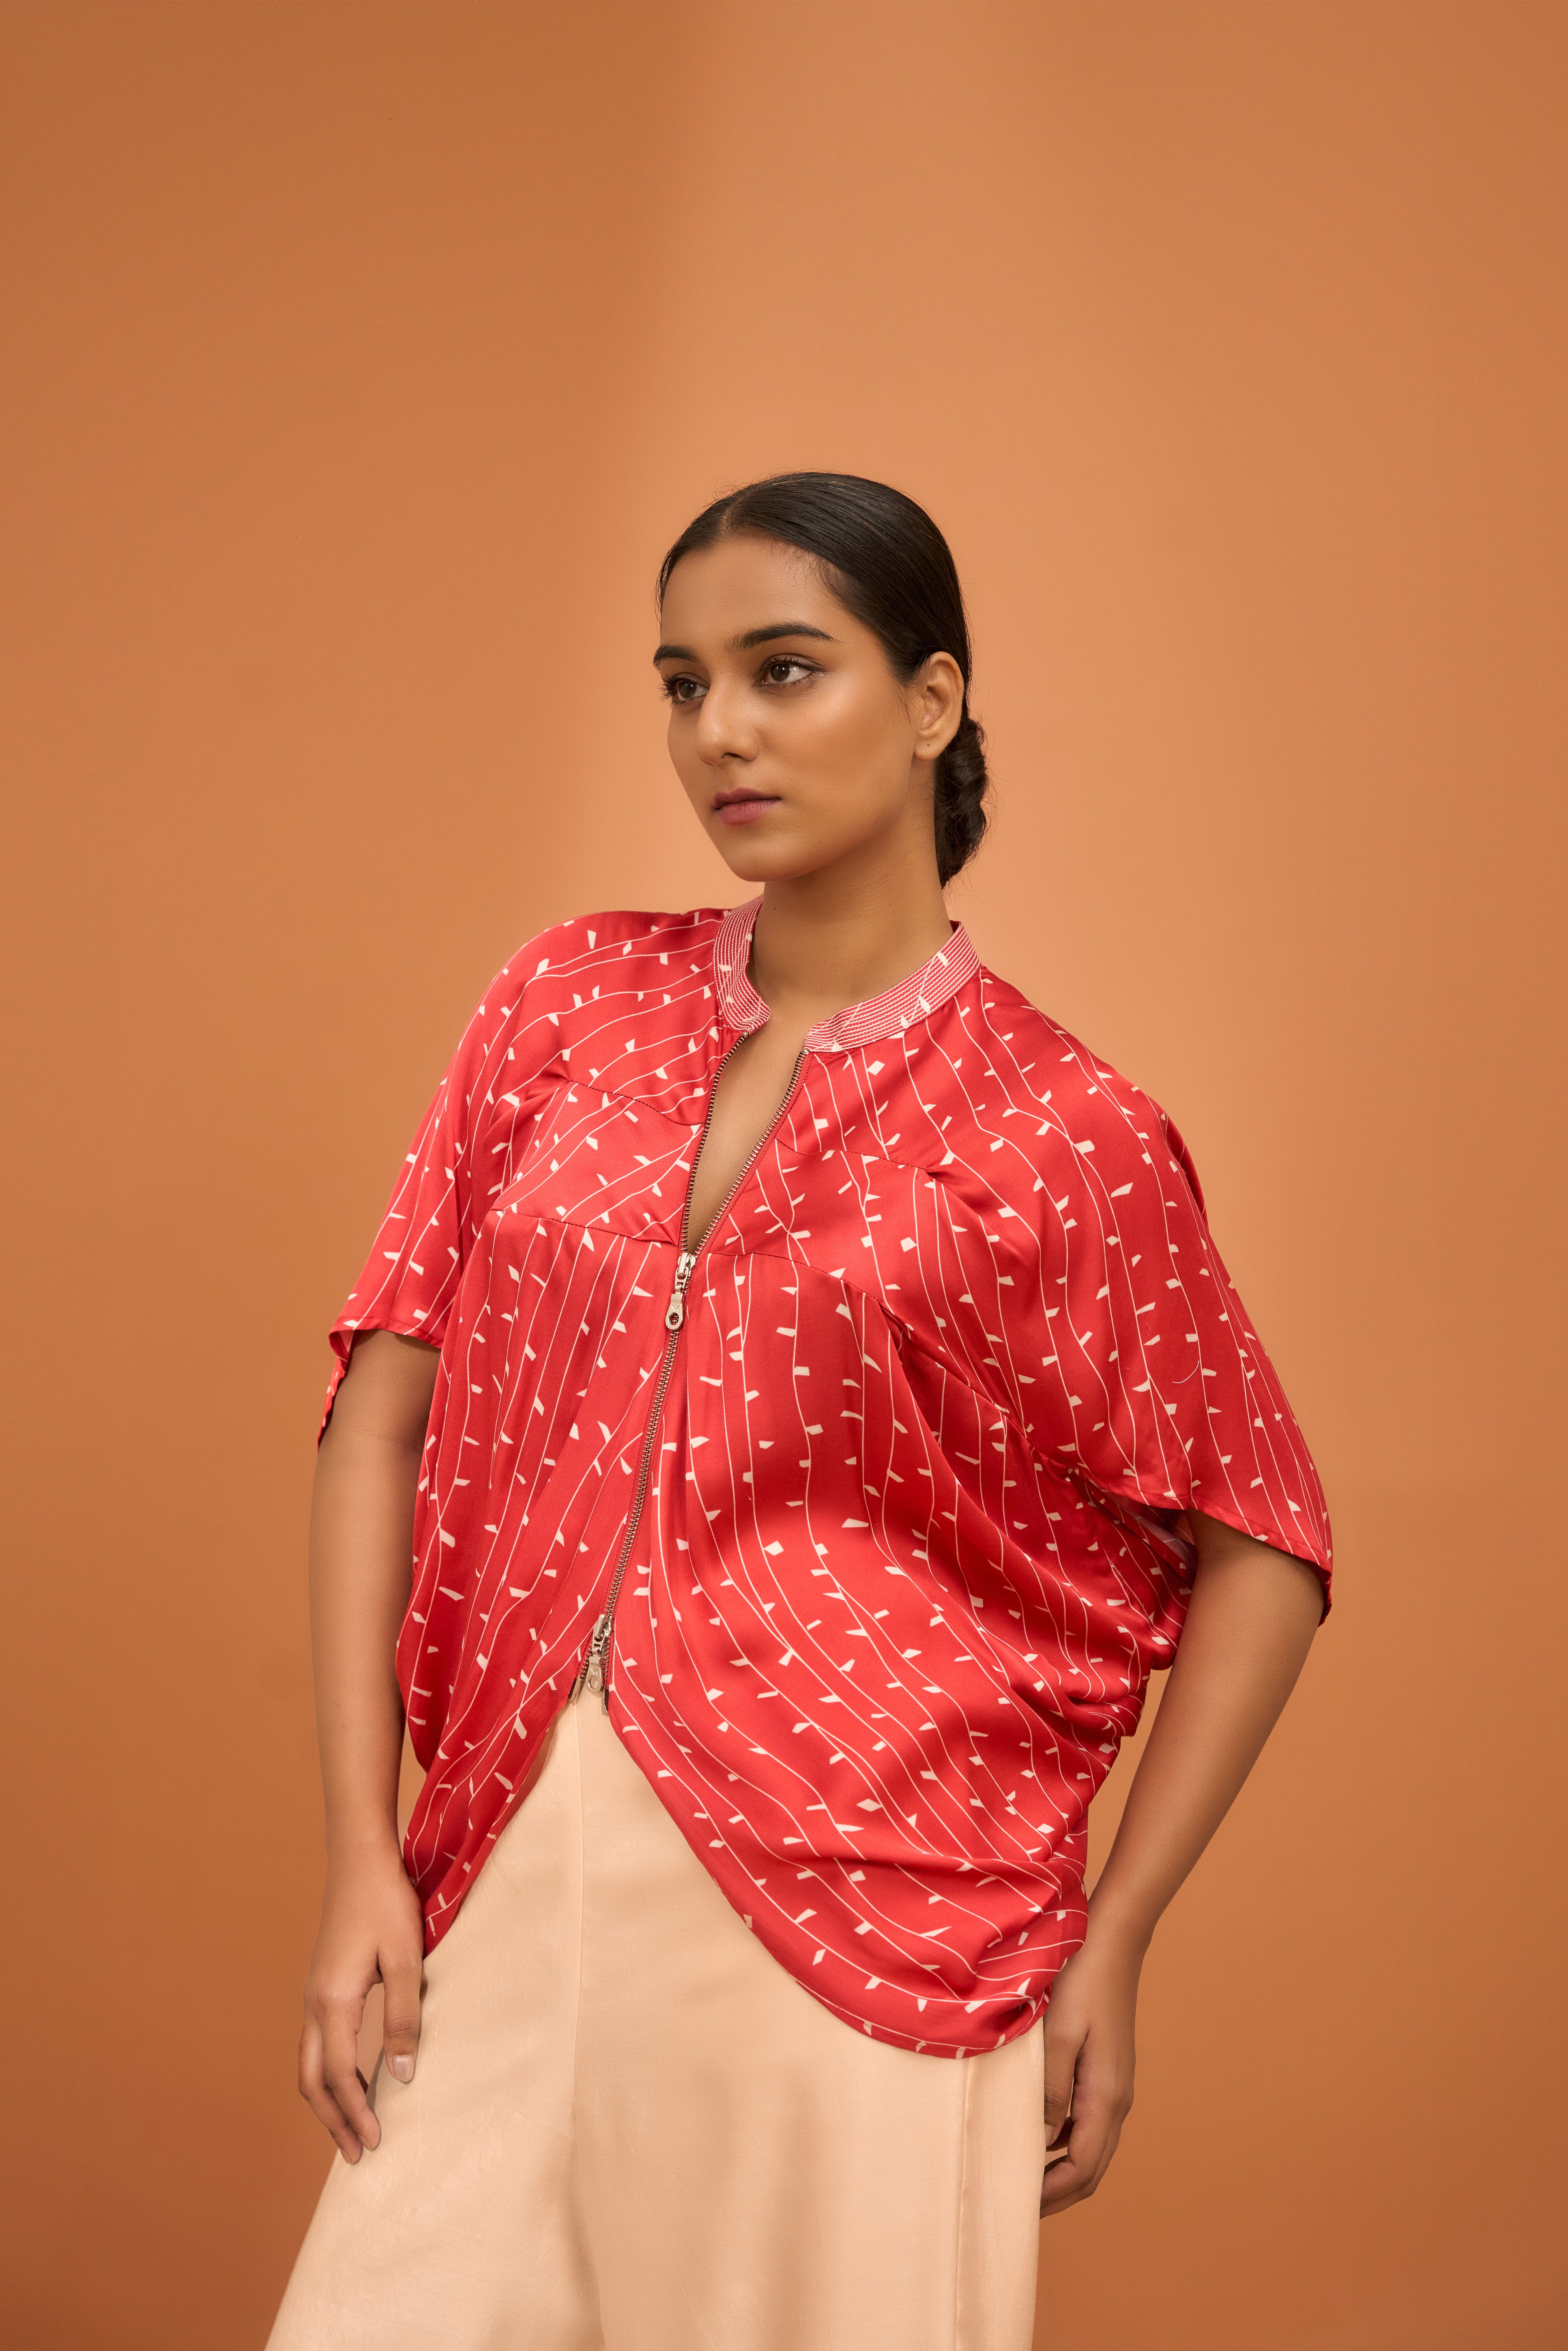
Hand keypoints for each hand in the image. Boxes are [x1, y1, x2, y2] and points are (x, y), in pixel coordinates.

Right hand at [297, 1840, 425, 2161]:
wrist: (359, 1857)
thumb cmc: (386, 1902)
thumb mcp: (406, 1959)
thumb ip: (403, 2018)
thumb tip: (401, 2077)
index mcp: (332, 2002)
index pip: (340, 2077)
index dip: (355, 2114)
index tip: (374, 2144)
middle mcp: (313, 2003)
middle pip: (312, 2080)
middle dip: (331, 2120)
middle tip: (354, 2155)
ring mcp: (312, 1992)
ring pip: (309, 2062)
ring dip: (326, 2099)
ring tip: (348, 2127)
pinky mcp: (320, 1983)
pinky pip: (316, 2042)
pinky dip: (327, 2072)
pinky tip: (349, 2076)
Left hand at [1037, 1923, 1141, 2216]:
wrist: (1112, 1943)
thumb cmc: (1082, 1982)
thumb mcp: (1057, 2035)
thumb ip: (1050, 2089)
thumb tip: (1041, 2137)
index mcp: (1106, 2097)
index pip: (1082, 2168)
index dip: (1051, 2194)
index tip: (1017, 2205)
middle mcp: (1117, 2100)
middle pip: (1091, 2168)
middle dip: (1057, 2193)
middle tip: (1015, 2204)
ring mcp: (1115, 2087)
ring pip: (1091, 2149)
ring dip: (1061, 2170)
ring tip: (1020, 2175)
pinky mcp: (1107, 2073)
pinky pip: (1088, 2124)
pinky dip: (1065, 2143)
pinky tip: (1036, 2135)